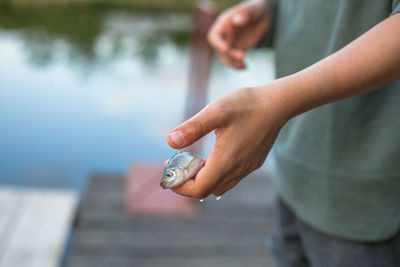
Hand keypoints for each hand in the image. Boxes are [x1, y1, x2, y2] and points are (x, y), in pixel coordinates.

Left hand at [166, 85, 288, 197]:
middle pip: (207, 189)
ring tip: (191, 160)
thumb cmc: (247, 105)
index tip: (168, 172)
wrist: (278, 103)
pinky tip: (211, 158)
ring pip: (219, 185)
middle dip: (187, 181)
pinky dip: (215, 174)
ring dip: (202, 178)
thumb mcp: (216, 111)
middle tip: (175, 163)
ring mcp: (247, 168)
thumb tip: (169, 141)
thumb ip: (193, 128)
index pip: (199, 189)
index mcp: (226, 161)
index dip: (180, 186)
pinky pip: (231, 178)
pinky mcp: (253, 162)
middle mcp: (238, 169)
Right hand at [208, 0, 269, 68]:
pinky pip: (234, 61)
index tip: (225, 49)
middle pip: (219, 50)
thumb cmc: (255, 9)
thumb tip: (236, 22)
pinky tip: (245, 66)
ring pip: (225, 58)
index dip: (217, 44)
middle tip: (242, 56)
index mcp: (223, 24)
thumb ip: (243, 14)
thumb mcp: (251, 10)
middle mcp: (224, 36)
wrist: (263, 15)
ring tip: (244, 64)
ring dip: (232, 63)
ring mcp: (230, 44)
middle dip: (229, 56)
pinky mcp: (238, 50)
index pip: (214, 36)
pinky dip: (238, 66)